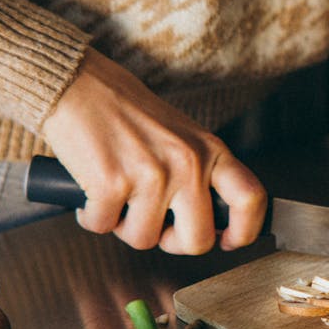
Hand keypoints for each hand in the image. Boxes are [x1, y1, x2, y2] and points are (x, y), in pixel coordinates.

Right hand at [41, 48, 265, 253]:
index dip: (244, 232)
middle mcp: (187, 163)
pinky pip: (103, 227)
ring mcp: (151, 175)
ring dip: (124, 226)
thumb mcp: (181, 136)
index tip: (228, 242)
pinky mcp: (112, 184)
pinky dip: (92, 217)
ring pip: (145, 240)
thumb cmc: (126, 112)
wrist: (78, 85)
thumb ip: (199, 173)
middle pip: (198, 240)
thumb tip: (207, 224)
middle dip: (172, 243)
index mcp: (210, 150)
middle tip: (155, 226)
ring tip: (117, 196)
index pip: (250, 199)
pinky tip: (92, 193)